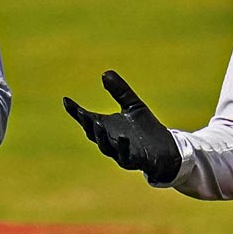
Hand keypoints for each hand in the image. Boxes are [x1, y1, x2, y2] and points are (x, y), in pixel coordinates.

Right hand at [62, 70, 181, 182]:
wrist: (166, 149)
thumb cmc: (146, 128)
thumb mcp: (133, 105)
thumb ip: (120, 91)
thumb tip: (105, 73)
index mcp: (107, 128)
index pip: (87, 119)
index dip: (75, 111)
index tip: (66, 100)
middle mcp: (110, 141)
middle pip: (93, 134)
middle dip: (87, 124)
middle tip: (82, 113)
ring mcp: (120, 153)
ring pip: (105, 147)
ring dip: (101, 136)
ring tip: (98, 123)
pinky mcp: (134, 160)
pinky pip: (126, 156)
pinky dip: (123, 148)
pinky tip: (123, 138)